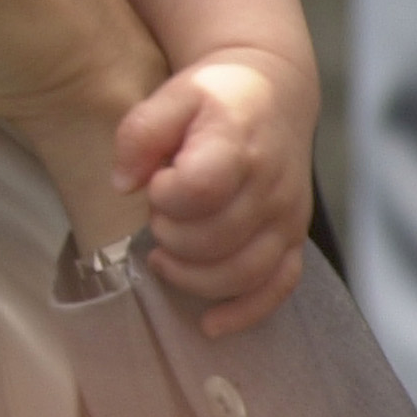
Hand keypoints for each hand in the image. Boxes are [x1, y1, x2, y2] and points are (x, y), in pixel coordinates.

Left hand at [112, 50, 316, 336]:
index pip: (199, 190)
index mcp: (236, 146)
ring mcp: (286, 219)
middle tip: (158, 216)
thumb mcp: (172, 95)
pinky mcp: (292, 239)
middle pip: (214, 240)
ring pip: (243, 273)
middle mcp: (269, 188)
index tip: (155, 183)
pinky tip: (211, 324)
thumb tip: (123, 183)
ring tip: (164, 257)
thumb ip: (140, 133)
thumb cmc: (216, 96)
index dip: (165, 195)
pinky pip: (279, 288)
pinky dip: (245, 312)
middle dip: (171, 236)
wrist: (273, 92)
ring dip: (192, 276)